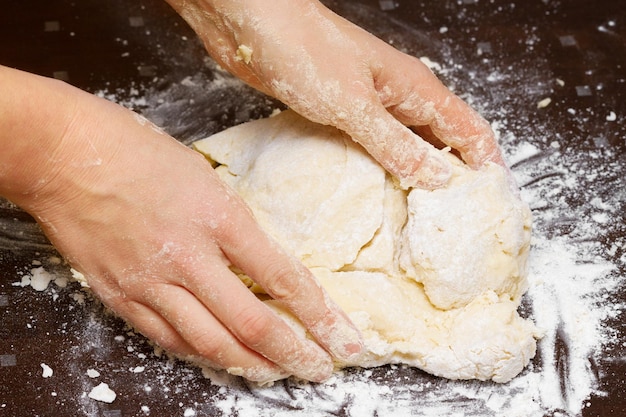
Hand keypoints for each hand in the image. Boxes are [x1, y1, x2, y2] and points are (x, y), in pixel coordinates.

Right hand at [2, 69, 362, 382]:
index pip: (284, 278)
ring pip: (211, 344)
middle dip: (295, 354)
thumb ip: (234, 225)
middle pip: (252, 325)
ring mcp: (151, 282)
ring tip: (279, 373)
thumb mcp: (205, 177)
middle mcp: (188, 257)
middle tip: (321, 370)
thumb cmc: (138, 151)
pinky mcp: (121, 296)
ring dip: (253, 366)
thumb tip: (260, 265)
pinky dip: (203, 355)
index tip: (345, 339)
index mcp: (218, 217)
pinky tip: (225, 361)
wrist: (65, 155)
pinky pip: (170, 340)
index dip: (321, 316)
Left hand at [166, 0, 505, 188]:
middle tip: (453, 223)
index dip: (486, 166)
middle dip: (451, 179)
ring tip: (416, 221)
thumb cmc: (303, 49)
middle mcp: (397, 97)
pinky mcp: (339, 113)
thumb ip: (395, 143)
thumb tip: (439, 179)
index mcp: (414, 88)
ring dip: (412, 178)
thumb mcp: (354, 105)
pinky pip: (369, 148)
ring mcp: (368, 105)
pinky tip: (372, 197)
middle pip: (441, 141)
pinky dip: (377, 172)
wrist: (249, 22)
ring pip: (405, 147)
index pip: (469, 130)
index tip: (491, 207)